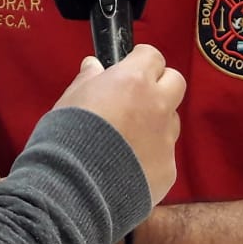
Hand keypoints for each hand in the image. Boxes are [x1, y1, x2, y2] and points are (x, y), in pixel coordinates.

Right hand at [53, 46, 185, 204]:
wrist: (74, 187)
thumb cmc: (67, 136)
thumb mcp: (70, 98)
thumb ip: (88, 79)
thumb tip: (93, 66)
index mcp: (133, 81)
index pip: (152, 56)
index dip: (140, 60)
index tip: (128, 68)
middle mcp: (157, 106)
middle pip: (176, 82)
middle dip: (159, 85)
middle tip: (136, 97)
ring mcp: (166, 140)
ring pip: (171, 121)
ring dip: (156, 122)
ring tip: (127, 138)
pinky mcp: (168, 170)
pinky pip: (164, 155)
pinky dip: (150, 156)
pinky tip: (126, 166)